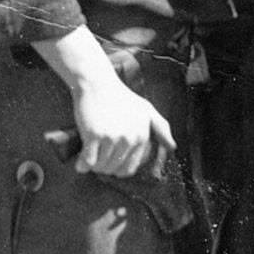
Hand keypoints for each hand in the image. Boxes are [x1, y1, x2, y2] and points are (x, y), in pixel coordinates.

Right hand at [32, 25, 175, 176]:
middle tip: (96, 157)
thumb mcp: (146, 109)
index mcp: (143, 136)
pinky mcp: (95, 134)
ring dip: (93, 166)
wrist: (98, 84)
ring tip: (89, 156)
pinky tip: (80, 163)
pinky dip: (82, 165)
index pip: (129, 168)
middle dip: (104, 167)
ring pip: (101, 166)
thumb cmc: (121, 98)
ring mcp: (113, 137)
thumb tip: (173, 147)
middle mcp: (130, 138)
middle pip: (114, 169)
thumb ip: (161, 128)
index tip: (109, 161)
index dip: (117, 168)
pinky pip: (88, 162)